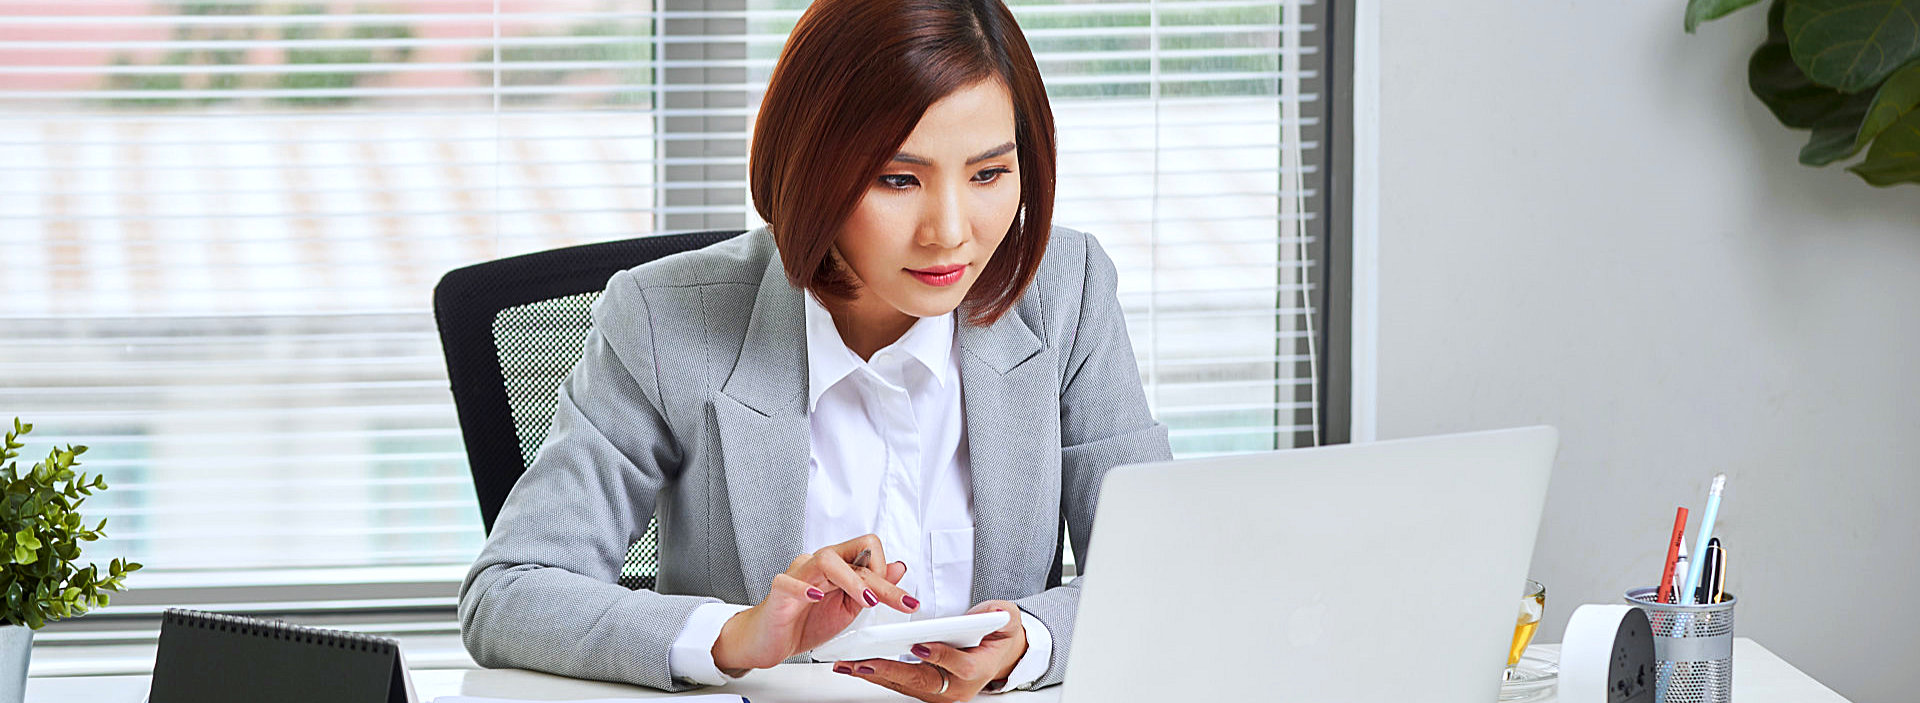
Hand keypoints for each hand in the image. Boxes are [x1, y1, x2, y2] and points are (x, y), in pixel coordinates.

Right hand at [711, 534, 919, 674]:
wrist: (768, 640)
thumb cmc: (804, 622)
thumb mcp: (848, 608)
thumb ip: (871, 588)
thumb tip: (898, 567)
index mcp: (836, 568)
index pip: (867, 552)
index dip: (885, 571)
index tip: (899, 598)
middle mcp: (818, 565)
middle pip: (853, 555)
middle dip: (881, 580)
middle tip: (900, 602)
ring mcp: (798, 576)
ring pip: (826, 559)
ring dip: (851, 579)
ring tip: (865, 600)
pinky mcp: (779, 593)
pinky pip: (789, 582)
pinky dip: (805, 588)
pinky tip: (817, 597)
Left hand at [836, 600, 1028, 701]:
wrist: (1002, 656)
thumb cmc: (1000, 636)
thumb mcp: (1007, 619)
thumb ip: (998, 614)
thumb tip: (989, 614)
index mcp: (979, 669)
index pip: (959, 665)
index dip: (940, 656)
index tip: (919, 646)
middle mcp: (958, 688)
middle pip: (922, 681)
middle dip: (890, 671)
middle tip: (863, 662)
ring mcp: (943, 694)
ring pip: (906, 685)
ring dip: (877, 675)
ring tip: (850, 665)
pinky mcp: (929, 692)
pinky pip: (902, 684)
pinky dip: (880, 675)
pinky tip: (859, 667)